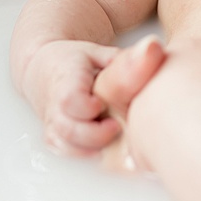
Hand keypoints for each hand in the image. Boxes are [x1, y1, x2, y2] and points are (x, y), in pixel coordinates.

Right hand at [23, 39, 123, 155]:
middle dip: (96, 134)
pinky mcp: (55, 137)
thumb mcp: (100, 53)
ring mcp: (53, 124)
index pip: (70, 100)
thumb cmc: (75, 62)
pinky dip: (86, 153)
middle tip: (117, 126)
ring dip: (92, 146)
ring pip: (66, 145)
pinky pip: (65, 153)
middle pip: (69, 130)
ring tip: (113, 134)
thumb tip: (154, 48)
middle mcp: (55, 106)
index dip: (88, 108)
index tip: (104, 105)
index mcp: (66, 81)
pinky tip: (104, 145)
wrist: (45, 70)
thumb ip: (126, 59)